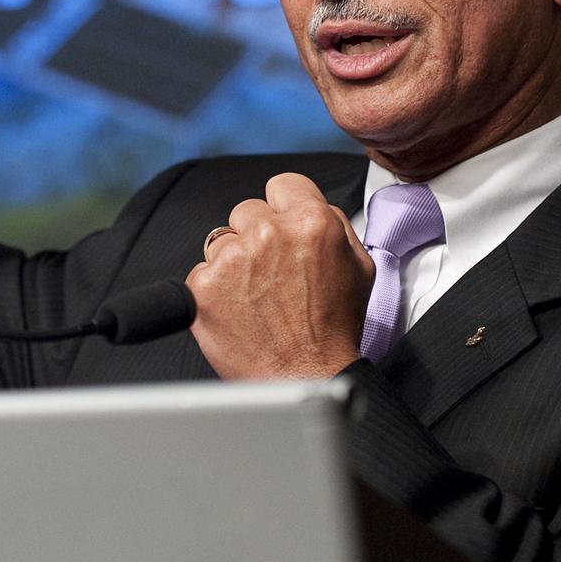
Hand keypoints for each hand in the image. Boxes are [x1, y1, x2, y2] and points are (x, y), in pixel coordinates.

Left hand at [186, 173, 373, 378]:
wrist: (305, 377)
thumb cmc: (334, 330)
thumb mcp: (359, 267)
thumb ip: (335, 225)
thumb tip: (313, 207)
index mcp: (312, 221)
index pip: (282, 184)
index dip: (283, 206)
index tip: (282, 225)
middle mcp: (270, 233)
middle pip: (247, 211)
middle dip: (257, 235)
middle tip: (272, 273)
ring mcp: (234, 258)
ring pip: (222, 240)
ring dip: (235, 262)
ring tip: (257, 296)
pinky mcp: (204, 285)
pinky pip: (201, 271)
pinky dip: (214, 290)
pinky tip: (238, 309)